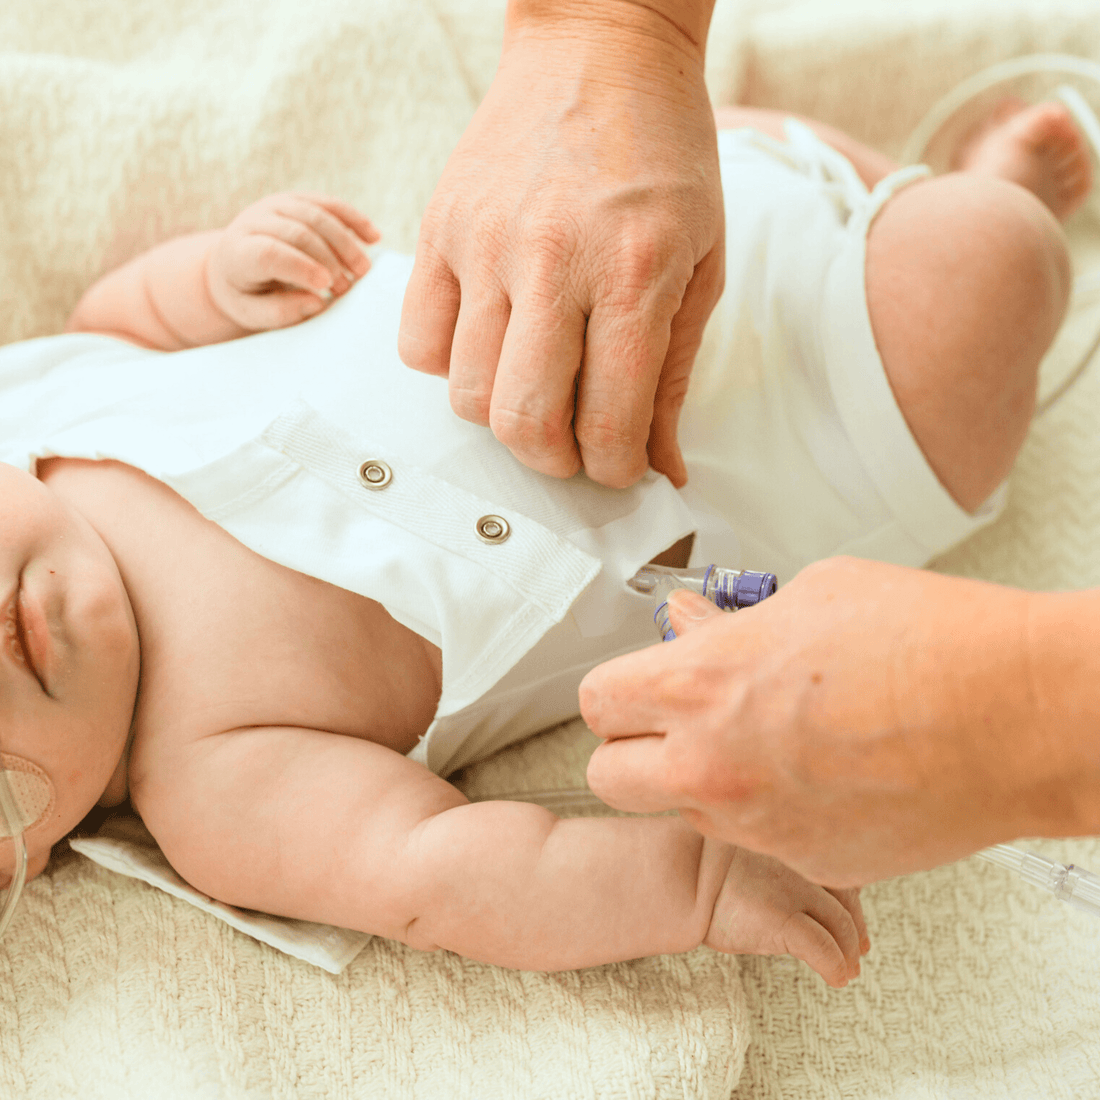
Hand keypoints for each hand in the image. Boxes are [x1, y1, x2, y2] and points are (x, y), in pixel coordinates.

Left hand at [206, 193, 379, 331]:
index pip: (270, 253)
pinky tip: (374, 237)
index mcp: (238, 252)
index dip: (301, 267)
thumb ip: (281, 311)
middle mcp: (254, 221)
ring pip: (317, 214)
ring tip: (362, 271)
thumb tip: (317, 301)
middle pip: (299, 232)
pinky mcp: (296, 200)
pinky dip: (353, 219)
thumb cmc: (248, 296)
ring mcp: (276, 205)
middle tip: (346, 288)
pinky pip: (329, 203)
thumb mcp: (254, 313)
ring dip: (345, 243)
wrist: (234, 265)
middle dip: (329, 260)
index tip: (326, 287)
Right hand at [399, 3, 724, 488]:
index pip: (608, 422)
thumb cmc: (664, 156)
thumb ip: (672, 375)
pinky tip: (490, 340)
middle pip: (522, 422)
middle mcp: (551, 260)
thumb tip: (662, 468)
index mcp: (633, 271)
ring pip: (465, 392)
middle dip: (553, 459)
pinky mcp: (438, 228)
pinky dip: (449, 366)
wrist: (599, 46)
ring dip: (502, 415)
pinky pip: (417, 343)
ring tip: (535, 384)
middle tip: (572, 444)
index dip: (612, 470)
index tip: (615, 466)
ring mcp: (483, 242)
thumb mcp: (700, 264)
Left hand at [580, 557, 1056, 886]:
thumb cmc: (930, 643)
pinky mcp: (807, 864)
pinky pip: (754, 843)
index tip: (638, 689)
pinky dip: (769, 816)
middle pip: (607, 778)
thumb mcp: (810, 595)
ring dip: (701, 784)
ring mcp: (757, 825)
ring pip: (681, 814)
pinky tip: (818, 777)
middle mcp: (713, 765)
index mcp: (700, 684)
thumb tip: (690, 628)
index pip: (597, 702)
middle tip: (675, 727)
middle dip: (632, 751)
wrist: (1020, 716)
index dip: (618, 692)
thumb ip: (729, 624)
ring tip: (766, 743)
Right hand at [705, 845, 866, 987]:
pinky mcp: (782, 918)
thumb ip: (776, 865)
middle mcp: (799, 863)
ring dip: (847, 953)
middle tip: (856, 954)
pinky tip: (836, 978)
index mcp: (793, 846)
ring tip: (846, 971)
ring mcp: (792, 889)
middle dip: (854, 932)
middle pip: (846, 901)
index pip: (841, 873)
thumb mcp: (749, 853)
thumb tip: (795, 900)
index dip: (853, 904)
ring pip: (840, 926)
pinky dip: (835, 966)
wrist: (680, 874)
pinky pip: (823, 948)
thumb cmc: (704, 867)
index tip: (855, 927)